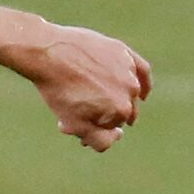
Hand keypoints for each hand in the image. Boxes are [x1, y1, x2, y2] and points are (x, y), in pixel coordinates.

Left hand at [23, 24, 150, 151]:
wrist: (50, 53)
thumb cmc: (60, 92)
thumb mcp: (76, 125)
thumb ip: (100, 140)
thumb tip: (119, 136)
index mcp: (120, 111)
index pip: (112, 129)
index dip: (94, 128)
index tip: (75, 125)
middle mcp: (131, 90)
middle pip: (121, 112)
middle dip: (104, 116)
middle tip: (81, 112)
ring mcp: (130, 71)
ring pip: (128, 93)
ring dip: (115, 99)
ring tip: (90, 97)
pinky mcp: (125, 53)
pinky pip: (142, 71)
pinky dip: (144, 83)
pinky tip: (143, 94)